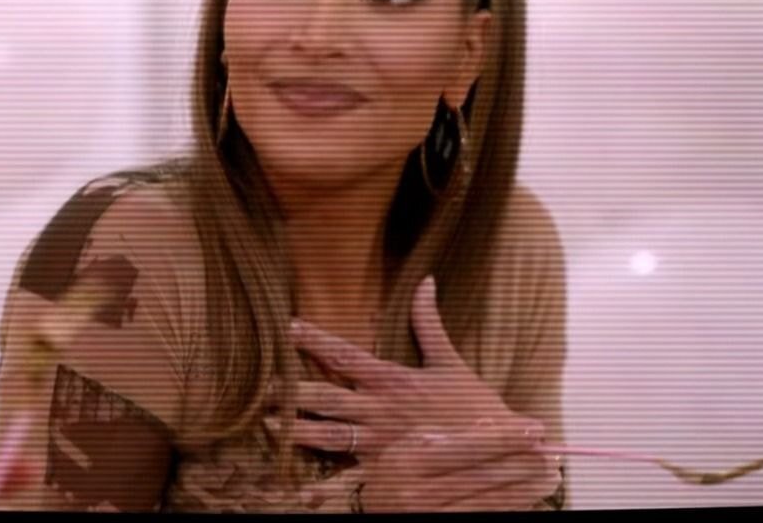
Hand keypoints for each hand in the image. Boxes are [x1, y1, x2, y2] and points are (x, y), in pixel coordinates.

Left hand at [262, 275, 560, 510]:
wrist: (499, 451)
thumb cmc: (473, 406)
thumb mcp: (450, 362)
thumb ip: (429, 323)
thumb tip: (426, 282)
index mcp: (392, 380)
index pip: (345, 354)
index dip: (314, 339)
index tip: (288, 325)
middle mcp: (379, 410)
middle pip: (325, 396)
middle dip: (291, 389)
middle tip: (262, 382)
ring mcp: (379, 442)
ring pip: (328, 435)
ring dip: (296, 429)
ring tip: (267, 423)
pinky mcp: (384, 470)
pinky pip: (347, 475)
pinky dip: (324, 479)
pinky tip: (301, 482)